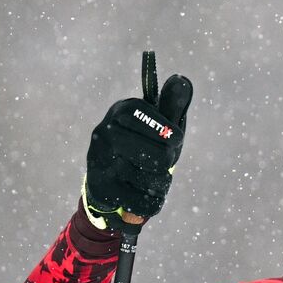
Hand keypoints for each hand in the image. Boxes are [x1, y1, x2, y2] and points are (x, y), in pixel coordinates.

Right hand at [84, 74, 192, 227]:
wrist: (109, 180)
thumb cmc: (143, 145)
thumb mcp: (159, 124)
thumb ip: (172, 105)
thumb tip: (182, 80)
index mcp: (123, 110)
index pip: (159, 125)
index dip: (173, 137)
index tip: (175, 141)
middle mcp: (105, 131)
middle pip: (159, 158)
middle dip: (167, 165)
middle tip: (161, 163)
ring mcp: (99, 160)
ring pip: (151, 181)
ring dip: (160, 184)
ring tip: (149, 177)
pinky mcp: (100, 186)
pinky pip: (142, 202)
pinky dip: (151, 202)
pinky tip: (143, 194)